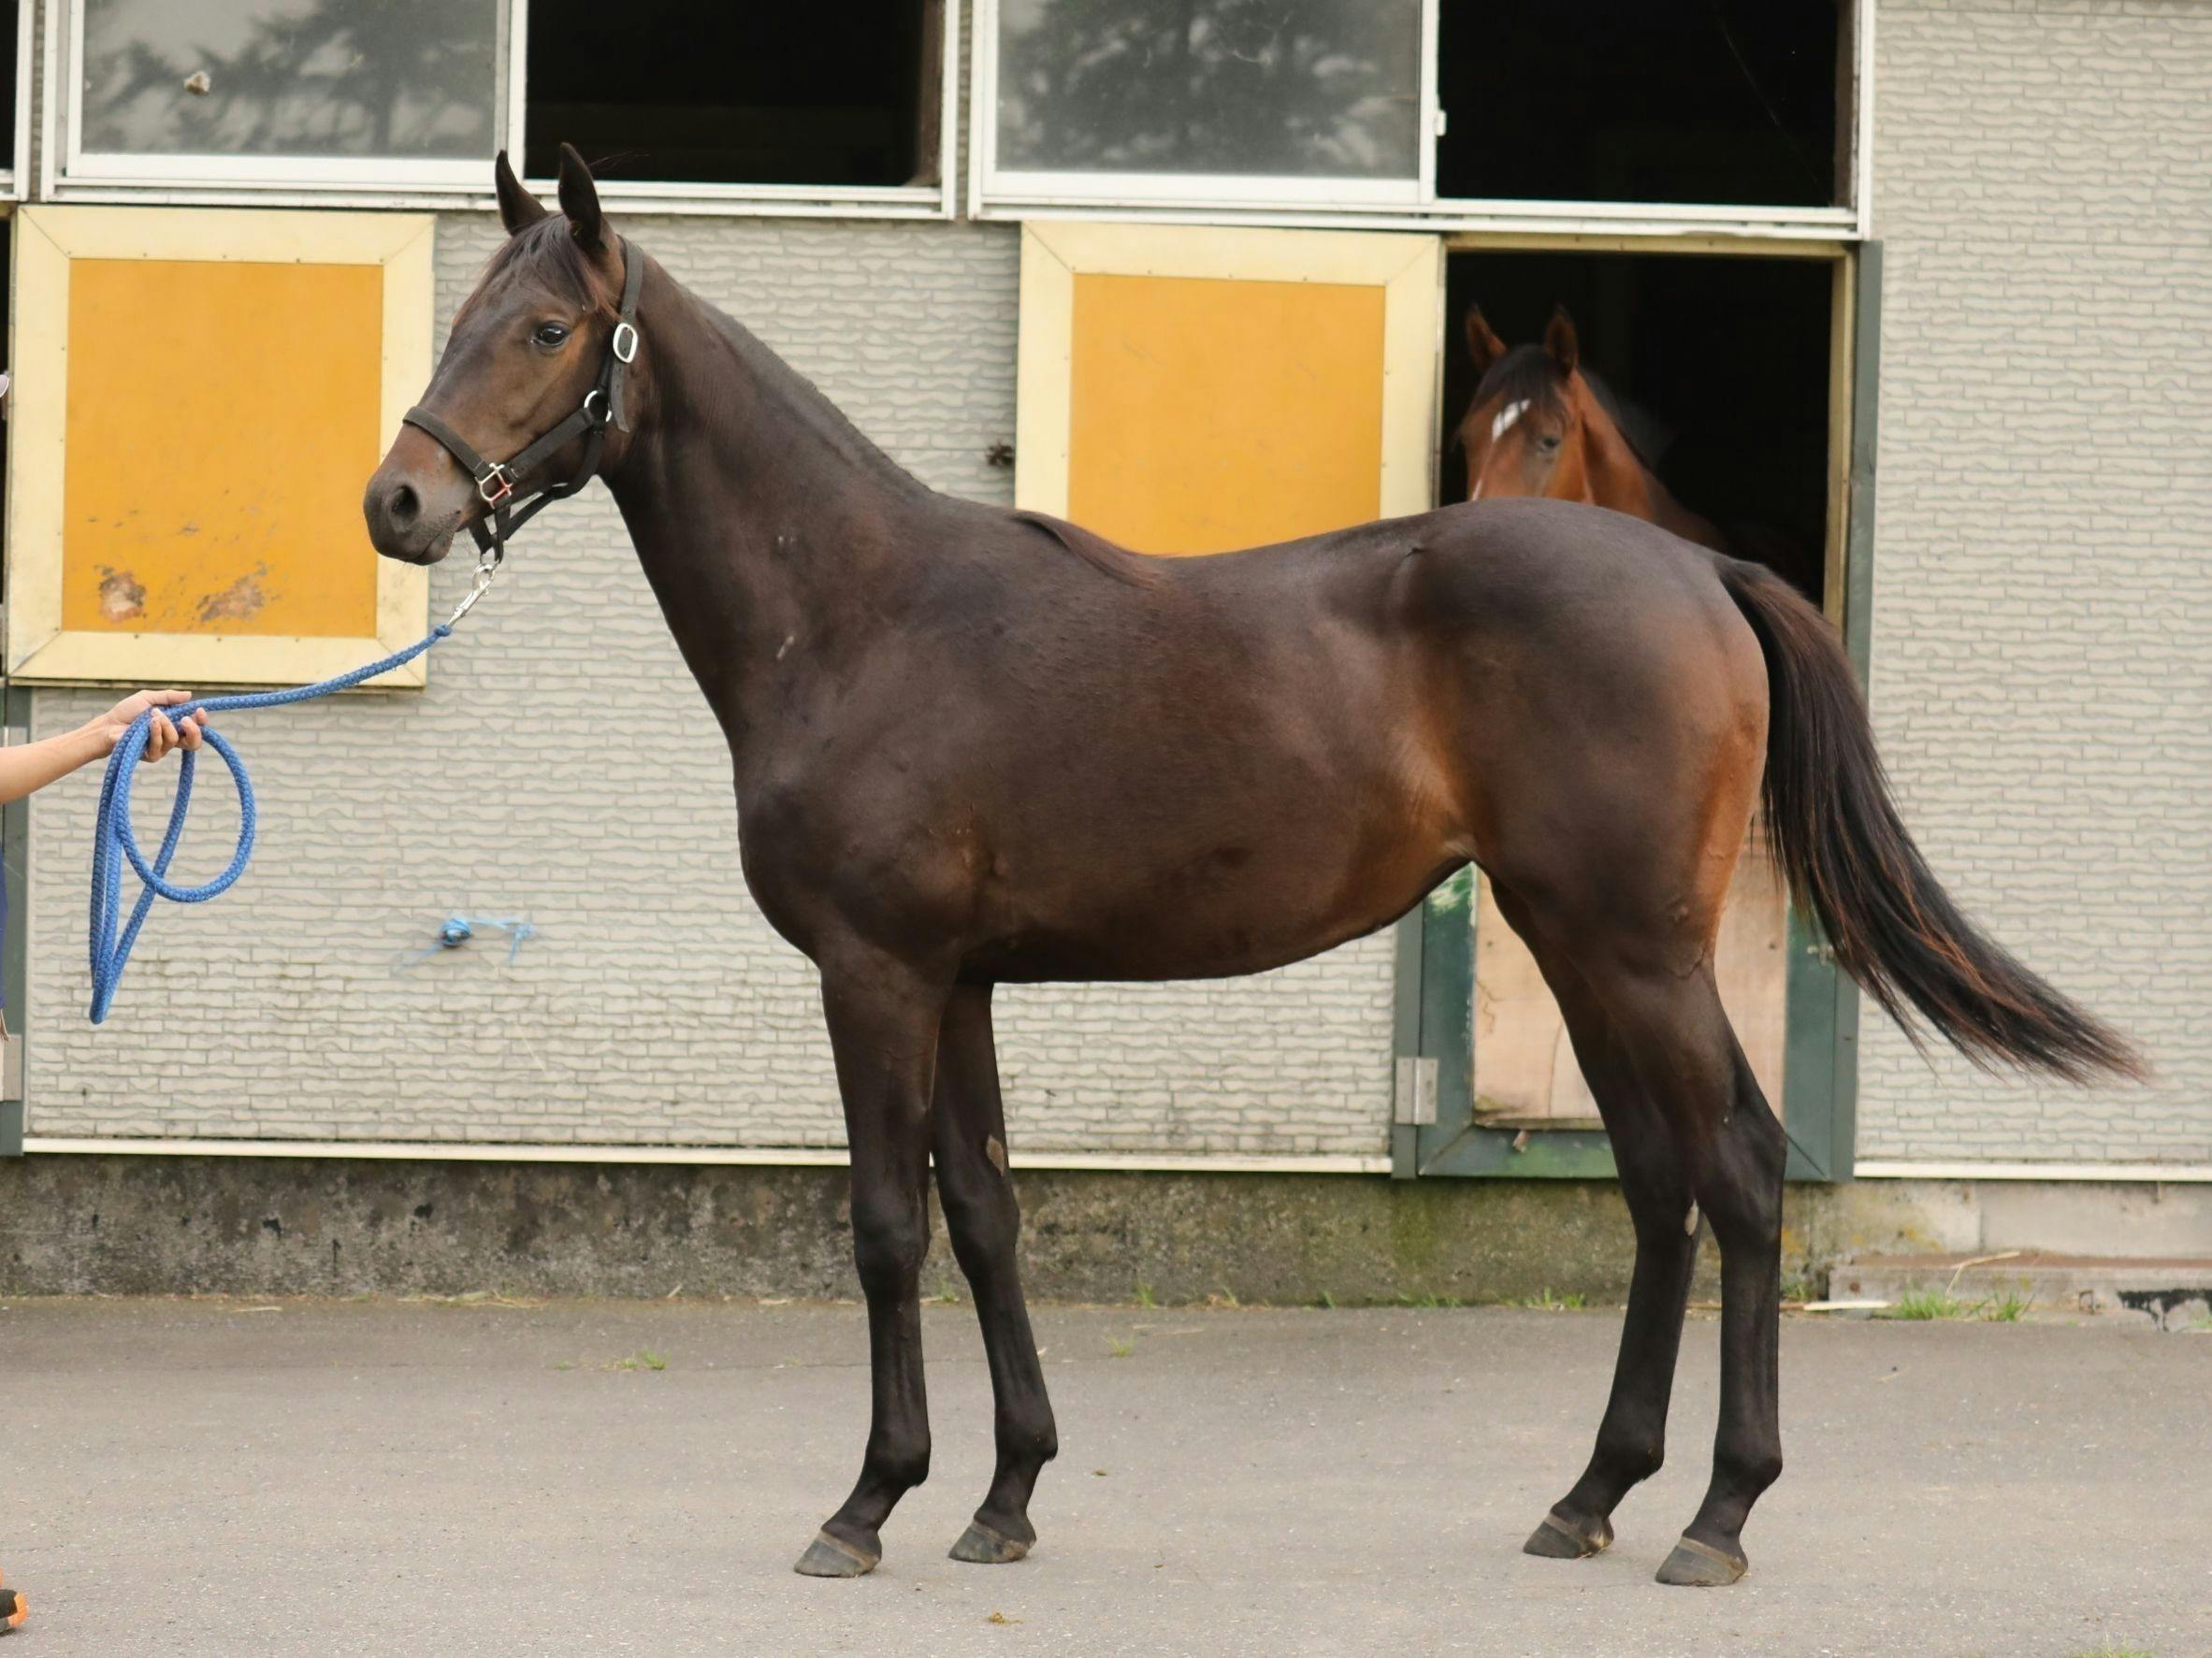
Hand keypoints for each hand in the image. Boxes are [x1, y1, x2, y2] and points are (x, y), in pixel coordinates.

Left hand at [87, 689, 208, 762]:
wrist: (108, 725)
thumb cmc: (126, 711)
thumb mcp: (149, 698)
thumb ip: (169, 697)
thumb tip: (190, 694)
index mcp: (173, 724)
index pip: (195, 727)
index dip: (201, 721)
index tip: (199, 711)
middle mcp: (170, 738)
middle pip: (194, 742)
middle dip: (195, 730)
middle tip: (186, 720)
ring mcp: (162, 748)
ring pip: (176, 740)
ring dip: (167, 725)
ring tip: (154, 715)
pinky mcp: (152, 755)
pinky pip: (161, 745)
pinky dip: (157, 732)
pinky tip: (149, 723)